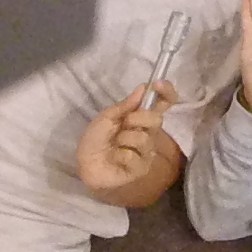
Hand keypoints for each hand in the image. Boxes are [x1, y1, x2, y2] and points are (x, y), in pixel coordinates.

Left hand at [74, 80, 180, 195]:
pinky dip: (120, 155)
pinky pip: (134, 156)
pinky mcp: (141, 167)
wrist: (86, 165)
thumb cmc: (95, 139)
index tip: (156, 84)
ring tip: (114, 145)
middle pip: (156, 119)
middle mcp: (148, 132)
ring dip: (124, 139)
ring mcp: (147, 150)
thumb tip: (143, 88)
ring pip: (144, 138)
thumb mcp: (105, 118)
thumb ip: (125, 105)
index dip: (166, 91)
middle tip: (123, 124)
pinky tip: (115, 158)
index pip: (163, 102)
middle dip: (137, 119)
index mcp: (140, 117)